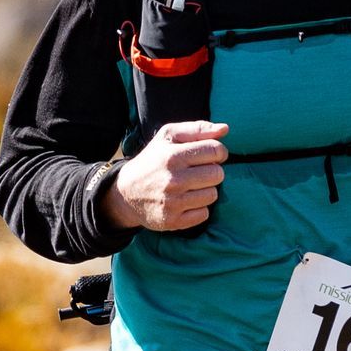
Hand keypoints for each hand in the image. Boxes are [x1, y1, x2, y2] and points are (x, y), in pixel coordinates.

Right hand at [105, 121, 228, 233]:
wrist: (125, 193)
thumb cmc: (153, 160)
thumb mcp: (168, 136)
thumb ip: (198, 129)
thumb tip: (225, 129)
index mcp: (172, 155)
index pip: (216, 150)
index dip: (218, 152)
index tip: (210, 155)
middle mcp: (173, 179)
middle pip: (218, 174)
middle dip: (212, 171)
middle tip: (198, 172)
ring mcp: (173, 202)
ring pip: (212, 195)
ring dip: (206, 190)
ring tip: (191, 187)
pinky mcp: (173, 221)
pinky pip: (204, 214)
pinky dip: (198, 208)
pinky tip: (186, 201)